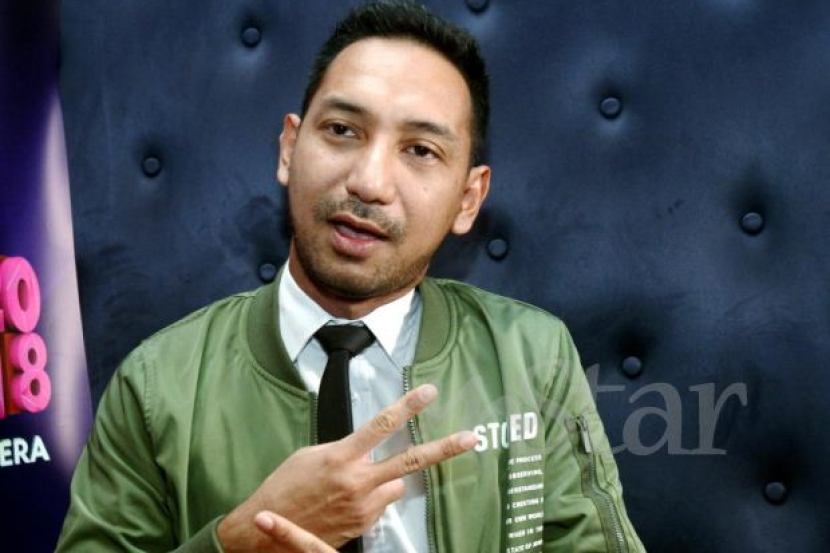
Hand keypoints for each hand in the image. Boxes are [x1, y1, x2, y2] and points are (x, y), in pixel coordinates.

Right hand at [218, 384, 476, 550]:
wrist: (268, 535)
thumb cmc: (284, 489)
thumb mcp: (309, 456)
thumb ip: (343, 448)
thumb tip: (365, 447)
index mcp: (341, 458)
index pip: (381, 426)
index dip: (408, 407)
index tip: (429, 393)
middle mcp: (358, 482)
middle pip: (411, 461)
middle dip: (444, 448)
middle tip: (470, 437)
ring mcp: (364, 506)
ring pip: (397, 484)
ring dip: (386, 478)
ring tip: (356, 482)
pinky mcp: (365, 525)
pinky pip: (382, 503)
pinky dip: (374, 497)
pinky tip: (348, 500)